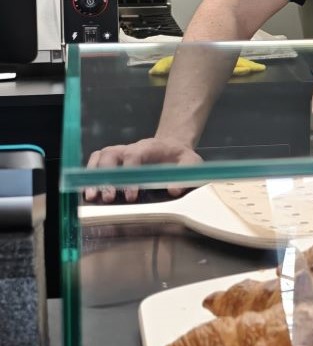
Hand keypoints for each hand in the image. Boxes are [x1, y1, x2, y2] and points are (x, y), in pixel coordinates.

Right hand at [83, 138, 202, 202]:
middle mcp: (130, 147)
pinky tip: (88, 191)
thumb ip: (185, 176)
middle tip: (108, 199)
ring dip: (93, 177)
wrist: (172, 147)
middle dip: (107, 177)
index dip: (129, 175)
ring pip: (100, 158)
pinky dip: (89, 175)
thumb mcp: (190, 163)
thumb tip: (174, 190)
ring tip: (91, 197)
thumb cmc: (180, 157)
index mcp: (149, 147)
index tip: (131, 196)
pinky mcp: (112, 159)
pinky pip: (96, 162)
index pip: (134, 156)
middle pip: (111, 156)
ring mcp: (119, 152)